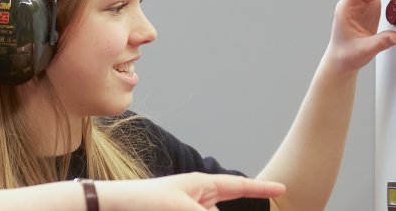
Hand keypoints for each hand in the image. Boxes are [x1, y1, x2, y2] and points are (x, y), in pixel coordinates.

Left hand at [96, 174, 286, 210]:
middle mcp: (196, 198)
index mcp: (201, 186)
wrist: (113, 208)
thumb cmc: (145, 203)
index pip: (239, 186)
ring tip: (179, 209)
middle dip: (234, 210)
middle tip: (235, 206)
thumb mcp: (186, 210)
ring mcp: (185, 210)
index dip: (261, 189)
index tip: (282, 189)